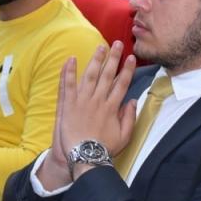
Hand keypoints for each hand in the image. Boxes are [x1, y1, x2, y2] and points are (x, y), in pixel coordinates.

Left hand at [56, 42, 136, 178]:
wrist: (83, 157)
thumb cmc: (104, 149)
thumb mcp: (124, 137)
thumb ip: (129, 118)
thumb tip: (133, 101)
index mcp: (112, 108)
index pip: (122, 84)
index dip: (128, 70)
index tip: (132, 58)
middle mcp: (98, 100)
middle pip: (108, 75)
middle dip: (114, 58)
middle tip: (118, 44)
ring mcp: (82, 101)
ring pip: (90, 75)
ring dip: (96, 60)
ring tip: (100, 47)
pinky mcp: (68, 104)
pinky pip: (68, 84)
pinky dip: (69, 71)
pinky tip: (71, 59)